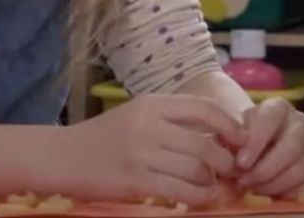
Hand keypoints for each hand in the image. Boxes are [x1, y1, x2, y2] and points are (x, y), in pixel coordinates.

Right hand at [65, 94, 244, 206]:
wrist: (62, 157)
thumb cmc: (102, 138)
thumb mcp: (136, 116)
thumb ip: (171, 121)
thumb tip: (217, 136)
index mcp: (151, 103)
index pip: (203, 108)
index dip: (229, 125)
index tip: (241, 140)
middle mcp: (148, 124)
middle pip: (205, 143)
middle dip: (226, 160)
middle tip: (234, 172)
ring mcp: (142, 153)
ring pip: (196, 168)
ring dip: (214, 182)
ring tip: (218, 188)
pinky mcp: (136, 180)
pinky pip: (181, 190)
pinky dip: (198, 197)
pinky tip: (202, 199)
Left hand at [233, 97, 303, 197]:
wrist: (261, 145)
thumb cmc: (244, 139)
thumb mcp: (233, 133)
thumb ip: (231, 141)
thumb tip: (233, 156)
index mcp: (277, 107)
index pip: (270, 119)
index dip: (256, 142)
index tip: (240, 164)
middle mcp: (300, 121)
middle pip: (292, 147)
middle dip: (266, 169)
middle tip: (245, 182)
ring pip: (302, 168)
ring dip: (276, 184)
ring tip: (256, 190)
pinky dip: (292, 193)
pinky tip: (275, 195)